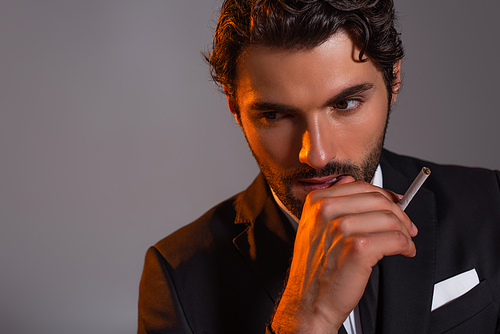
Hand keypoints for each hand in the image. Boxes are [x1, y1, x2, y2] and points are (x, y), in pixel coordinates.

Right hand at [271, 176, 417, 332]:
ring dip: (405, 232)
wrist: (308, 301)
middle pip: (378, 200)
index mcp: (317, 201)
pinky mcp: (358, 248)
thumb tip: (355, 183)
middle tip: (408, 228)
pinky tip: (404, 252)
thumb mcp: (314, 225)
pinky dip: (406, 246)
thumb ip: (333, 201)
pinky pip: (396, 239)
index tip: (398, 204)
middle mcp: (326, 210)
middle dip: (400, 214)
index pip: (362, 187)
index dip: (385, 196)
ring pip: (391, 219)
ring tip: (405, 244)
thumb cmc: (316, 267)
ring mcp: (341, 228)